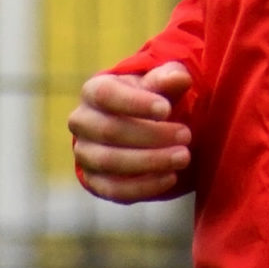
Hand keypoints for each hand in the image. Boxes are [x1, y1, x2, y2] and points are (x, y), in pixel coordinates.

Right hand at [68, 61, 193, 203]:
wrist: (139, 126)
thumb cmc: (149, 97)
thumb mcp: (160, 83)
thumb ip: (169, 77)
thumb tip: (180, 78)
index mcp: (93, 91)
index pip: (105, 95)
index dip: (135, 103)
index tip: (166, 109)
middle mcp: (82, 122)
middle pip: (109, 130)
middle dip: (151, 135)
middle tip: (186, 135)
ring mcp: (85, 154)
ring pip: (109, 161)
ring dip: (150, 161)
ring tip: (183, 157)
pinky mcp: (94, 182)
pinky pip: (114, 190)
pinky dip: (143, 187)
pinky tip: (171, 177)